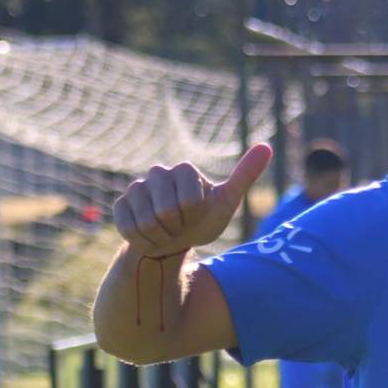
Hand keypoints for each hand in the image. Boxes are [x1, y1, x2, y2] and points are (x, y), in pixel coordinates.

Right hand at [112, 144, 272, 256]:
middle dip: (178, 228)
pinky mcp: (120, 205)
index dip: (194, 216)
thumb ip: (245, 175)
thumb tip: (266, 147)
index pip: (189, 203)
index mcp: (185, 169)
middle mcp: (158, 172)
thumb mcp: (228, 201)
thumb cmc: (205, 220)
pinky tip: (150, 235)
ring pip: (147, 223)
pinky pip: (130, 229)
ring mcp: (136, 188)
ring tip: (168, 230)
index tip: (197, 214)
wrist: (177, 241)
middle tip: (182, 224)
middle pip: (165, 212)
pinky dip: (144, 241)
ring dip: (161, 236)